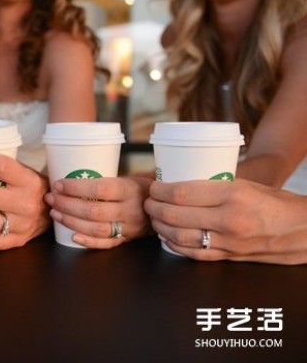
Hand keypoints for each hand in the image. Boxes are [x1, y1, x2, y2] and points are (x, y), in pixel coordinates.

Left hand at [44, 176, 151, 247]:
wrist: (162, 205)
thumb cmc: (136, 187)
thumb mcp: (125, 178)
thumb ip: (102, 181)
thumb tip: (65, 178)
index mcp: (129, 189)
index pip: (100, 189)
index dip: (76, 188)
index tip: (58, 184)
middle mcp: (130, 210)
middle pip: (94, 211)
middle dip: (67, 205)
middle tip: (51, 199)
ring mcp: (129, 227)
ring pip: (96, 228)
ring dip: (71, 222)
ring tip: (55, 213)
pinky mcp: (127, 239)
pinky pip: (106, 243)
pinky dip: (87, 241)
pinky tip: (71, 236)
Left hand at [144, 179, 306, 264]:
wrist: (303, 231)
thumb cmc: (275, 203)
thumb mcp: (246, 184)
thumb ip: (215, 186)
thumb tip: (180, 183)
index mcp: (233, 195)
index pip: (182, 194)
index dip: (160, 191)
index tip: (153, 187)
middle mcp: (229, 220)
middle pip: (176, 215)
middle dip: (155, 208)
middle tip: (148, 202)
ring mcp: (228, 242)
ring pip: (180, 237)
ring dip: (160, 227)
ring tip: (154, 218)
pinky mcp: (229, 257)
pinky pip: (193, 254)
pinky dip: (175, 246)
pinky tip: (167, 237)